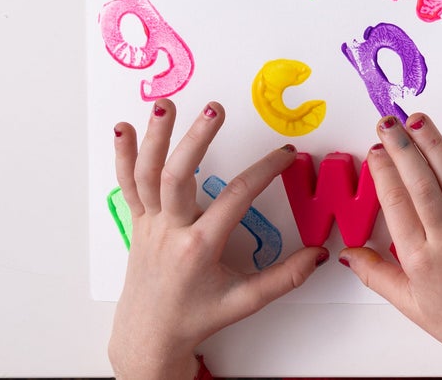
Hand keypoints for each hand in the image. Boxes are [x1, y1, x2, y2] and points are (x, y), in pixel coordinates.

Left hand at [109, 100, 325, 379]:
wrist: (148, 336)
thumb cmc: (195, 318)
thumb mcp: (244, 302)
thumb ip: (285, 278)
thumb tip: (319, 255)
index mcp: (198, 248)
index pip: (235, 198)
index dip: (264, 171)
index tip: (285, 153)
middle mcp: (170, 231)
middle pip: (178, 177)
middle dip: (195, 140)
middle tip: (215, 110)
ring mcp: (150, 224)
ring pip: (148, 174)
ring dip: (155, 138)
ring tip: (166, 105)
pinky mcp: (138, 222)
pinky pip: (127, 184)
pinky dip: (122, 155)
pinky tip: (122, 128)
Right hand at [343, 115, 441, 379]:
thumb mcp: (410, 304)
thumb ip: (377, 274)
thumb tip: (349, 253)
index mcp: (420, 260)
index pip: (396, 204)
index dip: (383, 173)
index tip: (374, 151)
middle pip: (420, 183)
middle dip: (402, 147)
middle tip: (388, 123)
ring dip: (433, 143)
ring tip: (418, 120)